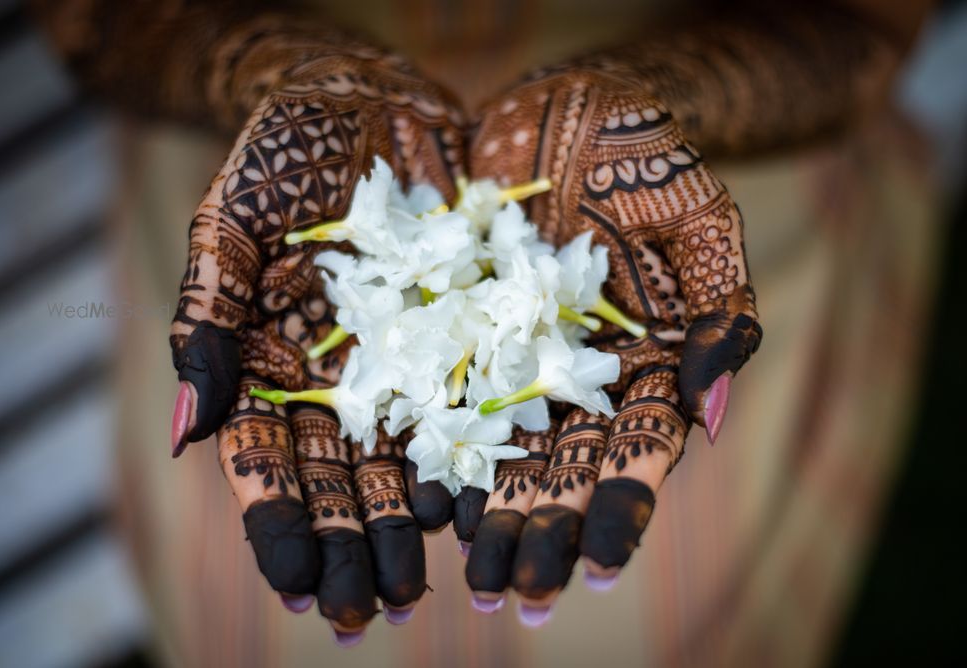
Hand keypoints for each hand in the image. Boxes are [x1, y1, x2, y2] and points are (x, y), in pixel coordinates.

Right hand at [168, 51, 463, 640]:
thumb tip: (186, 427)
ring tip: (421, 588)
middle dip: (354, 549)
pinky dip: (473, 460)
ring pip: (406, 460)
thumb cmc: (280, 156)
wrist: (363, 101)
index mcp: (276, 366)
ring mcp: (407, 360)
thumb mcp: (230, 226)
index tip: (299, 587)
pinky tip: (477, 513)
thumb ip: (208, 320)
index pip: (274, 463)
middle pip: (344, 481)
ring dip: (408, 528)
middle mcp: (343, 378)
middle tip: (371, 613)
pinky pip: (472, 405)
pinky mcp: (466, 334)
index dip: (283, 527)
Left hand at [460, 66, 761, 620]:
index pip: (634, 453)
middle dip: (541, 535)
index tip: (598, 565)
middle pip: (563, 470)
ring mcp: (517, 358)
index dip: (616, 510)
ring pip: (503, 453)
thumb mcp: (699, 224)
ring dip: (488, 518)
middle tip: (518, 596)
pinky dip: (438, 452)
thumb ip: (719, 314)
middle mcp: (578, 376)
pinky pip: (447, 401)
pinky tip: (425, 504)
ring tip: (470, 578)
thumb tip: (710, 414)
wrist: (566, 109)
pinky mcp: (463, 332)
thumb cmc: (646, 160)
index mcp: (644, 367)